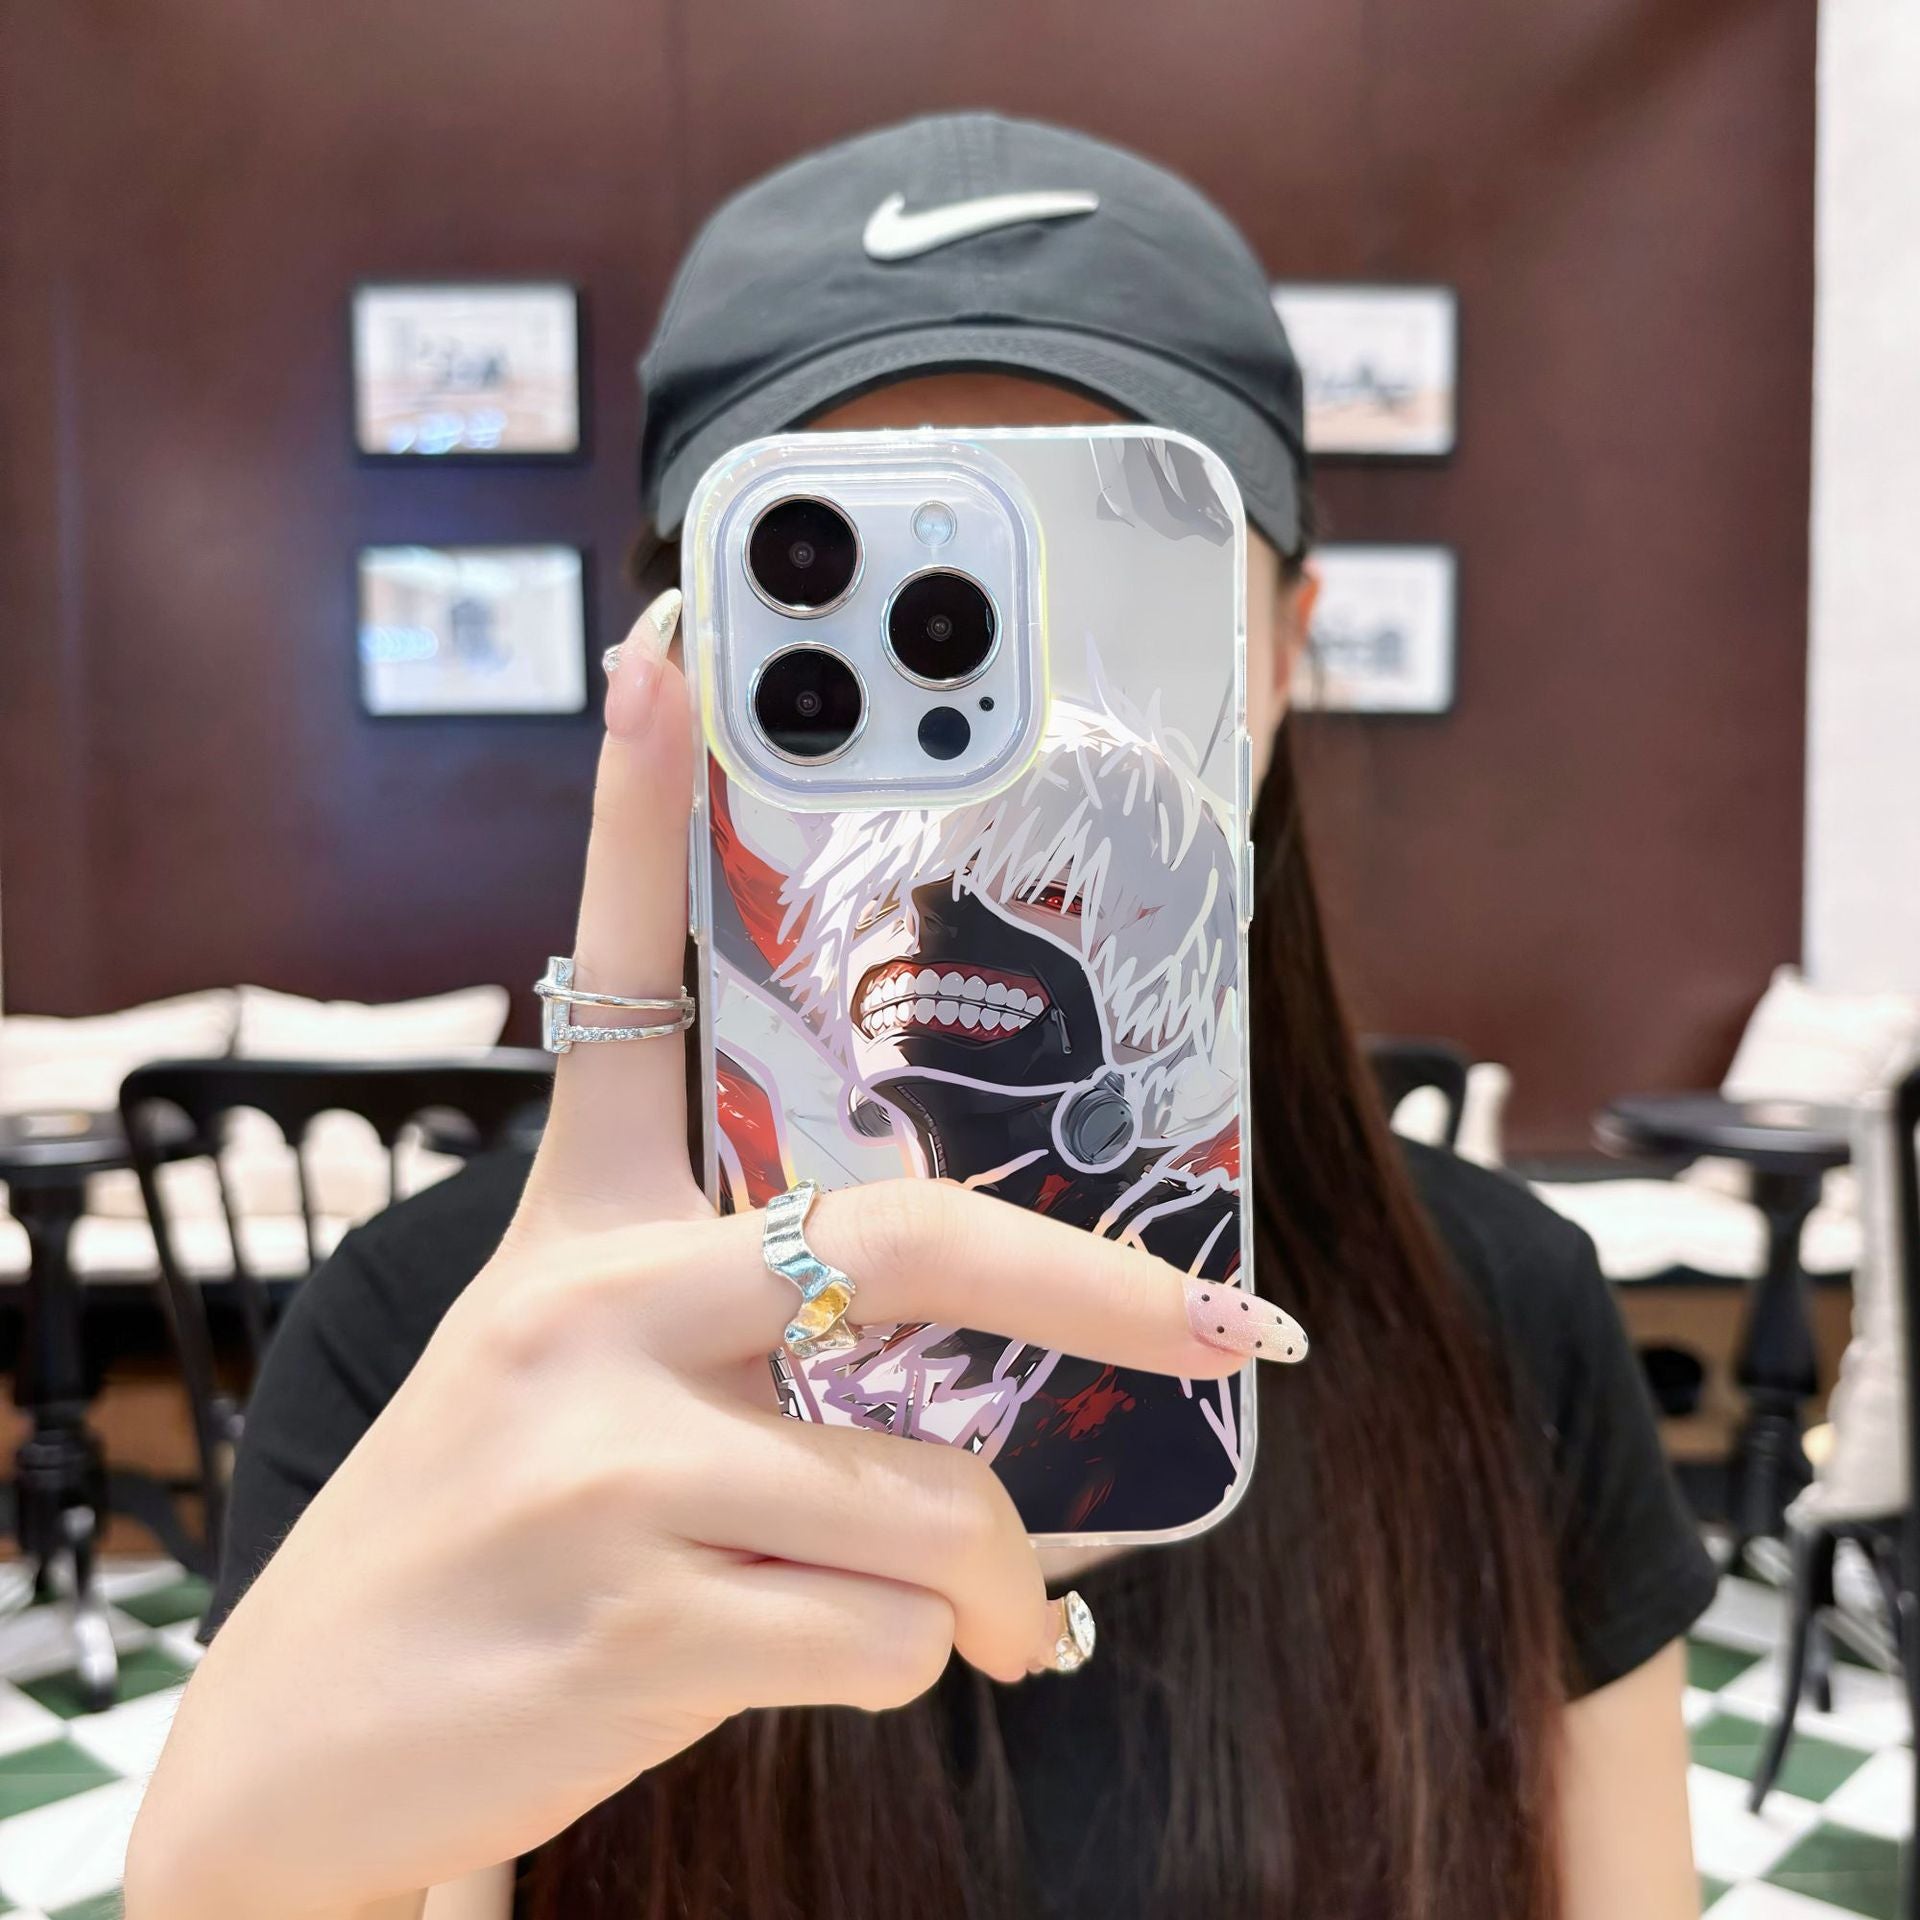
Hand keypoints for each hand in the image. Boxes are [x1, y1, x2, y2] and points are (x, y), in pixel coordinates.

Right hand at [126, 589, 1300, 1918]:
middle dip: (1102, 1291)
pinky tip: (876, 1668)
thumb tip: (985, 1400)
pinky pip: (890, 1635)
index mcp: (576, 1228)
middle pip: (901, 1239)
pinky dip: (933, 1668)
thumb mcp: (577, 1389)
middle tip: (1245, 1335)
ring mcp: (601, 1456)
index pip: (612, 973)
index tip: (682, 644)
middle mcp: (585, 1306)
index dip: (645, 803)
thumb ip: (747, 1344)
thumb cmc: (486, 1536)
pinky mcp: (632, 1610)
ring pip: (928, 1500)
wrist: (308, 1746)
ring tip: (1005, 1628)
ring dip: (998, 1588)